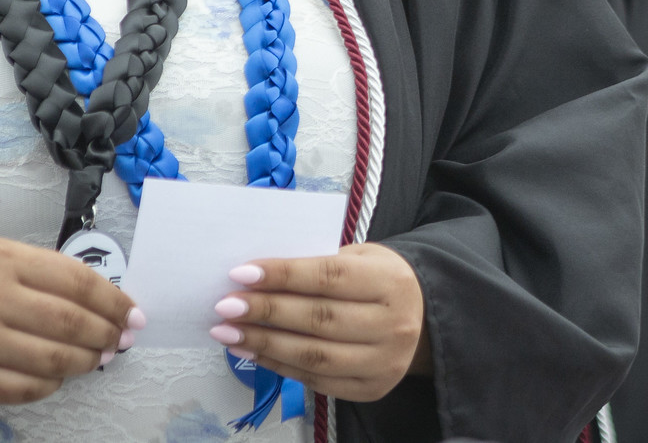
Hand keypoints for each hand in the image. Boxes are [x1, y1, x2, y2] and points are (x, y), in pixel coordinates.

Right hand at [0, 237, 138, 402]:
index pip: (77, 281)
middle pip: (70, 323)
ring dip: (87, 362)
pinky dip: (53, 384)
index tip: (133, 314)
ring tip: (97, 359)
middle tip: (121, 341)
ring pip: (54, 360)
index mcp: (4, 260)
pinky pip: (27, 388)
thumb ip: (46, 272)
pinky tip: (58, 375)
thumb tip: (105, 301)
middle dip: (106, 334)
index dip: (114, 301)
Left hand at [213, 244, 427, 402]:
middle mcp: (393, 324)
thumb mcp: (363, 259)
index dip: (283, 276)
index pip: (329, 277)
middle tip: (225, 305)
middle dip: (266, 311)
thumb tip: (259, 278)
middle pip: (319, 318)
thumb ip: (320, 266)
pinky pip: (315, 380)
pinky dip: (278, 365)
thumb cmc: (378, 282)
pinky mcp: (370, 389)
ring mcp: (383, 361)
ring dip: (263, 343)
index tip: (241, 273)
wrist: (421, 320)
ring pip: (314, 355)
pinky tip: (251, 351)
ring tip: (227, 332)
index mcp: (391, 281)